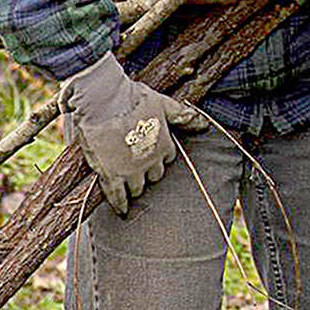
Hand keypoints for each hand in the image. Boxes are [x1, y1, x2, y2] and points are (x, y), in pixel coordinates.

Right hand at [60, 52, 208, 214]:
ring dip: (135, 187)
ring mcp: (131, 169)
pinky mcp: (111, 175)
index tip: (153, 157)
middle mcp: (151, 159)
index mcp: (164, 143)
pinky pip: (117, 196)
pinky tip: (122, 211)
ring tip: (129, 188)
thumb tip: (204, 124)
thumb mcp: (164, 104)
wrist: (105, 101)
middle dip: (148, 173)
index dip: (160, 157)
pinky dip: (120, 204)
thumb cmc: (134, 98)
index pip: (167, 158)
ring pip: (138, 187)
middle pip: (154, 175)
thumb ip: (182, 116)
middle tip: (139, 171)